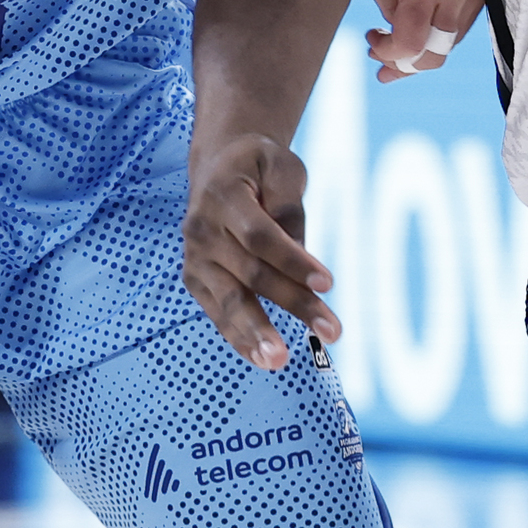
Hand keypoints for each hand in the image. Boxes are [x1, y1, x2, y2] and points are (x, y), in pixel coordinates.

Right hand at [184, 134, 338, 369]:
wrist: (218, 166)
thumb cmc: (259, 167)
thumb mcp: (282, 168)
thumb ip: (290, 208)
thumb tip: (303, 262)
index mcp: (223, 195)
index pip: (260, 236)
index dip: (293, 261)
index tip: (329, 283)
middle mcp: (201, 228)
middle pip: (250, 273)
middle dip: (294, 303)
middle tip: (332, 330)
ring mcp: (195, 257)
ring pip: (229, 300)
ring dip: (257, 333)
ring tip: (281, 361)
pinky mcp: (195, 279)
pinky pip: (218, 312)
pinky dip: (239, 337)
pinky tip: (262, 358)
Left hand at [354, 0, 483, 79]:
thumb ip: (382, 1)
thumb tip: (396, 35)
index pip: (413, 45)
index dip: (390, 56)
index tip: (370, 42)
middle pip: (437, 54)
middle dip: (405, 64)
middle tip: (378, 58)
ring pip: (451, 42)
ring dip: (422, 49)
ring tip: (390, 38)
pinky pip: (462, 23)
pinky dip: (439, 31)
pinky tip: (417, 22)